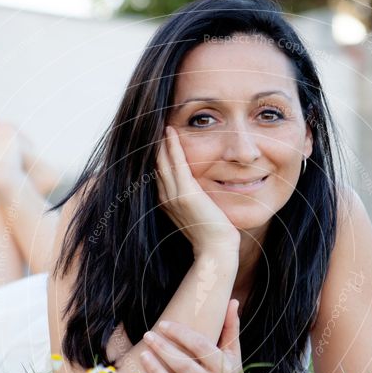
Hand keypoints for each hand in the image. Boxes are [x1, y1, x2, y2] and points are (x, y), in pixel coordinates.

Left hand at [139, 299, 249, 372]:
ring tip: (143, 355)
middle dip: (164, 349)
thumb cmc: (230, 372)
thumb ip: (231, 327)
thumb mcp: (233, 351)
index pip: (200, 346)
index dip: (181, 334)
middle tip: (148, 335)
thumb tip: (233, 301)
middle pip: (184, 366)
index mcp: (222, 366)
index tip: (164, 324)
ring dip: (156, 372)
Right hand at [156, 126, 239, 256]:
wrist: (216, 250)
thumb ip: (194, 200)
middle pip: (156, 164)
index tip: (158, 136)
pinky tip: (171, 132)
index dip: (157, 154)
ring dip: (161, 141)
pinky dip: (173, 147)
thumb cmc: (212, 235)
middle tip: (155, 123)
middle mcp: (166, 198)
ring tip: (161, 122)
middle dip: (155, 144)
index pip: (159, 172)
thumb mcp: (199, 213)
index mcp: (167, 202)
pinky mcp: (186, 194)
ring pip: (163, 161)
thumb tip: (200, 190)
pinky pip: (177, 164)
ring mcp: (174, 196)